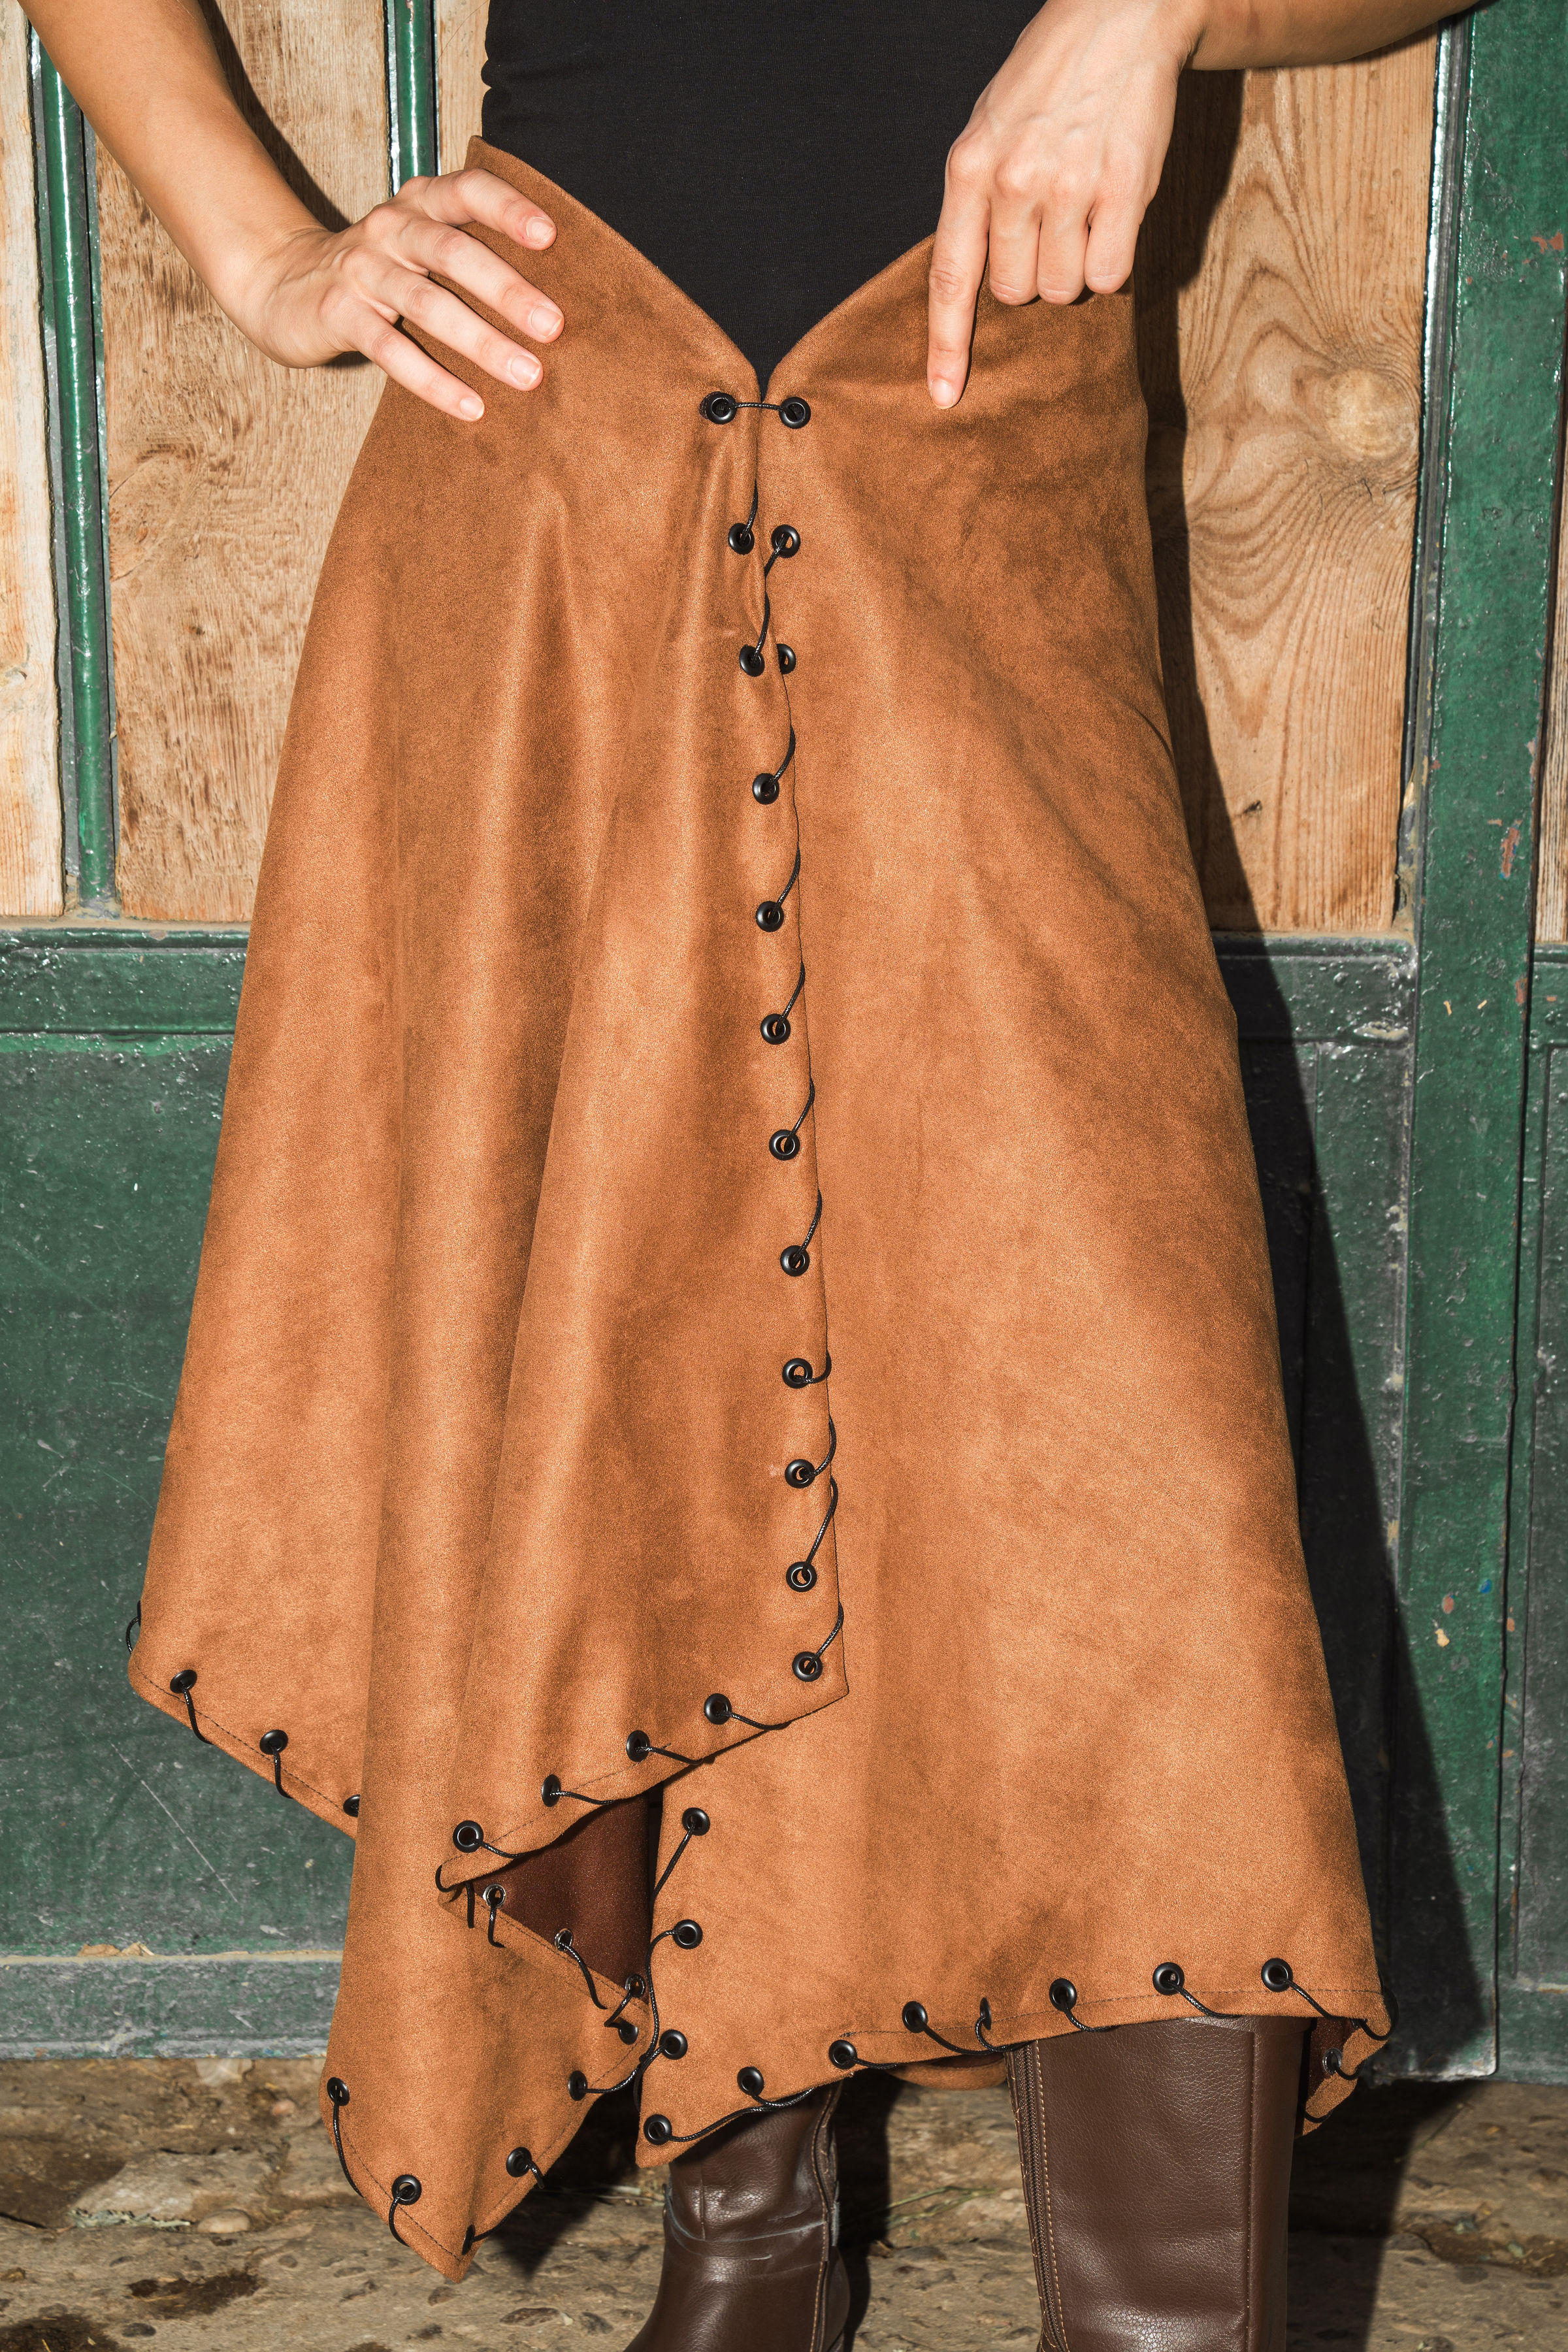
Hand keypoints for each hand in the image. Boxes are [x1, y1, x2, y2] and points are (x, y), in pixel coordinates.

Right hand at [229, 167, 561, 421]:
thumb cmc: (376, 272)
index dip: (508, 209)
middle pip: (452, 251)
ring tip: (527, 374)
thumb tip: (552, 300)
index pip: (466, 191)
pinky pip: (390, 350)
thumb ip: (469, 253)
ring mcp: (361, 269)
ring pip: (426, 302)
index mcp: (418, 204)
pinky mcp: (338, 313)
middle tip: (553, 326)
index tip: (551, 237)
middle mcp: (390, 228)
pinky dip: (433, 380)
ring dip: (481, 341)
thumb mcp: (418, 248)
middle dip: (507, 289)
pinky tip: (472, 406)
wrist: (281, 283)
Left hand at [927, 0, 1191, 406]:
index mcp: (968, 168)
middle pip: (1016, 294)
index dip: (946, 345)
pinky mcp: (1122, 191)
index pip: (950, 277)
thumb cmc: (1048, 82)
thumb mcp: (988, 129)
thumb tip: (976, 281)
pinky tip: (1113, 216)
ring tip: (1083, 211)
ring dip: (1075, 267)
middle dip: (1033, 275)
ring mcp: (1069, 187)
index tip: (944, 395)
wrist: (1118, 17)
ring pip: (1063, 289)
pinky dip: (1113, 261)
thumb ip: (976, 201)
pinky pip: (1109, 275)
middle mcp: (1013, 182)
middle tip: (1051, 225)